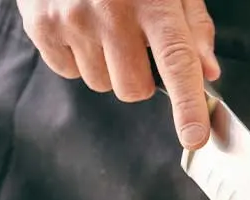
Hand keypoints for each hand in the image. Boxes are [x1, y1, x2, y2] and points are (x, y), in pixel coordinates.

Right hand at [18, 0, 219, 148]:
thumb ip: (194, 25)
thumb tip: (208, 71)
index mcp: (153, 2)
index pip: (176, 63)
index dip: (187, 105)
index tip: (195, 137)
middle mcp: (111, 13)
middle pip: (133, 89)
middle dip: (139, 78)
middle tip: (135, 44)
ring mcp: (73, 21)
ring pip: (101, 84)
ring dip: (107, 66)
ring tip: (103, 26)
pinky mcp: (41, 26)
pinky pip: (68, 72)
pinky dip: (77, 58)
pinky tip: (80, 26)